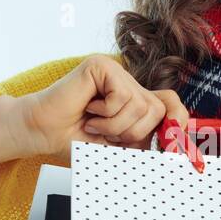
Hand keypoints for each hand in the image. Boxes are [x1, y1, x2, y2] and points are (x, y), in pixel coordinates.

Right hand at [0, 54, 188, 163]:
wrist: (43, 133)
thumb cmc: (75, 140)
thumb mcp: (118, 150)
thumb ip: (145, 147)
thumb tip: (175, 153)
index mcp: (135, 101)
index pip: (172, 104)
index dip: (177, 122)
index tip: (174, 146)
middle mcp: (128, 83)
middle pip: (158, 108)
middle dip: (135, 132)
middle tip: (109, 135)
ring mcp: (115, 72)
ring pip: (141, 105)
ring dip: (116, 126)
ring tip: (95, 124)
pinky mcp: (101, 66)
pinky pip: (122, 96)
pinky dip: (106, 114)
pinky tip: (88, 109)